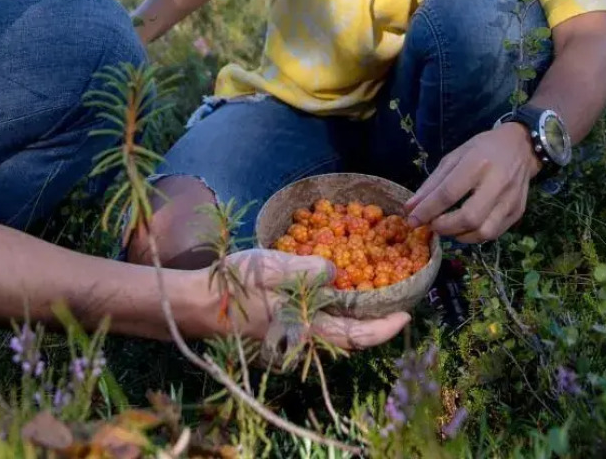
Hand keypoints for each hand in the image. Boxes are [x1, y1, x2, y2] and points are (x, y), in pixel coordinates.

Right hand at [203, 248, 409, 353]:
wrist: (199, 303)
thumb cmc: (236, 287)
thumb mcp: (275, 269)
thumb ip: (310, 270)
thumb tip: (336, 271)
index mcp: (308, 328)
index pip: (357, 336)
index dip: (384, 328)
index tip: (406, 315)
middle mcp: (305, 336)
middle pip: (350, 334)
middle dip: (374, 318)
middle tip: (395, 295)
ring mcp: (293, 331)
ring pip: (334, 326)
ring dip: (354, 311)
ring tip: (371, 286)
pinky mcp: (282, 322)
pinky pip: (317, 317)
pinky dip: (333, 304)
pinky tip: (334, 283)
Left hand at [402, 122, 540, 243]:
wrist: (521, 147)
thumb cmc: (482, 149)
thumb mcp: (454, 157)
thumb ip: (432, 184)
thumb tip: (410, 208)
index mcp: (477, 163)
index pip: (448, 193)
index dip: (427, 210)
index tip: (412, 220)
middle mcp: (497, 182)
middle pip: (469, 217)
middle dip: (444, 227)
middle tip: (432, 225)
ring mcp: (511, 199)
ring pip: (484, 232)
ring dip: (460, 235)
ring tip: (448, 228)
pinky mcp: (518, 212)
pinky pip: (494, 234)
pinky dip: (475, 236)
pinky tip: (465, 228)